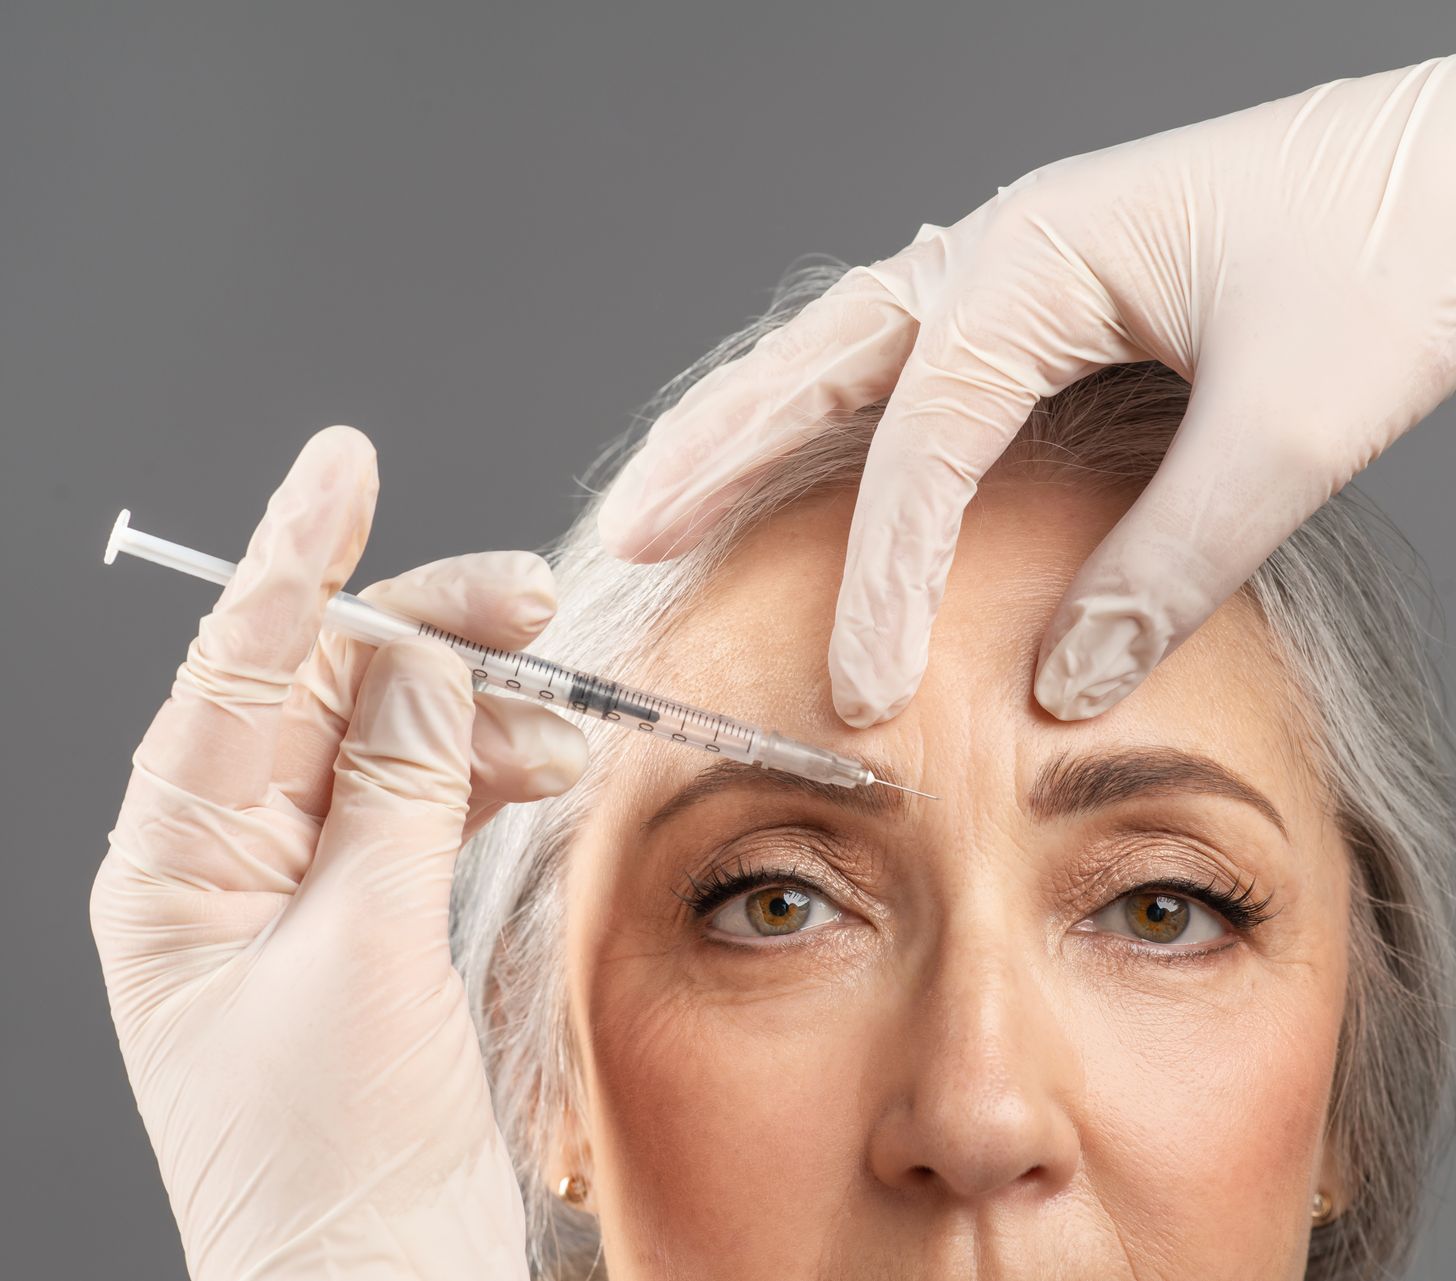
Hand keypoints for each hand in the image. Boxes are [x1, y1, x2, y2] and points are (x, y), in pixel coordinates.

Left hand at [90, 427, 585, 1279]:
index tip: (341, 468)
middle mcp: (226, 870)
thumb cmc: (331, 1163)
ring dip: (481, 716)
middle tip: (532, 603)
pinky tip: (548, 771)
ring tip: (569, 729)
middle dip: (426, 637)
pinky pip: (427, 806)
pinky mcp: (373, 927)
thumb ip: (392, 795)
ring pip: (391, 744)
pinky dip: (490, 775)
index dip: (293, 560)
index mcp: (173, 870)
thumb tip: (412, 660)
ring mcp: (303, 897)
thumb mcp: (361, 957)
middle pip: (325, 695)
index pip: (234, 674)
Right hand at [599, 14, 1455, 724]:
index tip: (858, 688)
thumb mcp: (1291, 432)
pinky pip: (924, 356)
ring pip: (856, 345)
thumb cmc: (1404, 267)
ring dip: (760, 424)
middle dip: (718, 450)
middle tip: (626, 537)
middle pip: (825, 357)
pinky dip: (852, 418)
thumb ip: (1170, 563)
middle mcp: (1015, 242)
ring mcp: (1036, 256)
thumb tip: (1061, 686)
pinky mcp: (1072, 290)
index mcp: (1047, 254)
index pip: (921, 433)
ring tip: (671, 499)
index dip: (880, 571)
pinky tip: (821, 465)